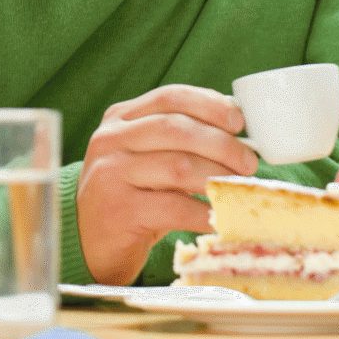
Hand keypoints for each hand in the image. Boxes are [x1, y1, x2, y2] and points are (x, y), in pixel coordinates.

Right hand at [75, 85, 258, 284]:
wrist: (89, 241)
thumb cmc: (131, 194)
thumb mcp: (147, 157)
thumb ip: (179, 139)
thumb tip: (238, 133)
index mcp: (120, 118)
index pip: (170, 97)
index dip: (209, 104)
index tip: (239, 120)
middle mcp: (110, 140)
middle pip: (177, 129)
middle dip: (222, 144)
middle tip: (249, 162)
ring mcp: (111, 175)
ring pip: (178, 166)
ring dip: (217, 176)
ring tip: (237, 187)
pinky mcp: (119, 210)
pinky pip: (174, 208)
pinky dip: (203, 213)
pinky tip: (219, 217)